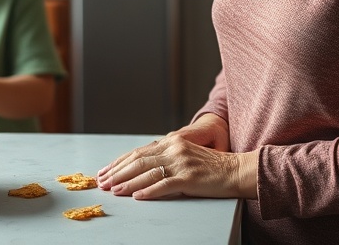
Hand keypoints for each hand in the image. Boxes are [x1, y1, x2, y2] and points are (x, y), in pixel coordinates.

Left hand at [97, 116, 254, 200]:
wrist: (236, 169)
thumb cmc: (211, 165)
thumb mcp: (186, 153)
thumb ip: (167, 155)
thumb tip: (144, 163)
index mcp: (172, 141)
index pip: (139, 152)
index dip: (120, 162)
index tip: (106, 171)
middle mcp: (174, 148)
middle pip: (138, 160)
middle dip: (117, 172)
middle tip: (102, 182)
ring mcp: (181, 163)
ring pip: (147, 172)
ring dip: (127, 182)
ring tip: (114, 190)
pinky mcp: (189, 178)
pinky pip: (164, 185)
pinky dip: (148, 191)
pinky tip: (137, 196)